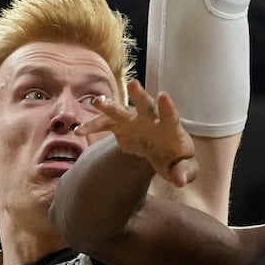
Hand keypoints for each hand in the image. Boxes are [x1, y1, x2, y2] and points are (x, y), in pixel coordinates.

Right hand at [79, 79, 199, 186]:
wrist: (159, 152)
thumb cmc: (175, 159)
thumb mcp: (184, 168)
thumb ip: (184, 172)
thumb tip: (180, 181)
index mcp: (170, 128)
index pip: (170, 116)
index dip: (167, 107)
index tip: (163, 96)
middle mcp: (151, 119)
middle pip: (146, 105)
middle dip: (139, 95)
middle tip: (133, 84)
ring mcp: (134, 120)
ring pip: (121, 110)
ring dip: (110, 105)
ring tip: (97, 102)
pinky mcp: (120, 125)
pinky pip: (104, 124)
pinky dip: (92, 126)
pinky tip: (79, 132)